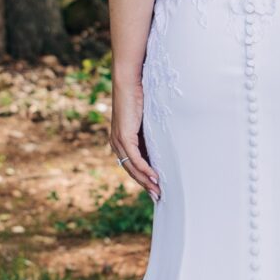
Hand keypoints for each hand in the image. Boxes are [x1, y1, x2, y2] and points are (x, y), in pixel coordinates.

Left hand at [109, 72, 159, 200]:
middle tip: (158, 197)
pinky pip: (135, 159)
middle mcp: (116, 144)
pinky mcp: (124, 137)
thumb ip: (149, 134)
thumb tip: (162, 144)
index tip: (155, 189)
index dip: (143, 179)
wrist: (129, 82)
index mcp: (120, 141)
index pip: (131, 166)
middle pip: (131, 171)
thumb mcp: (145, 121)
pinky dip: (145, 169)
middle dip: (145, 185)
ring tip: (158, 191)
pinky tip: (155, 177)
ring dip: (146, 181)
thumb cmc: (139, 97)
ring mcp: (119, 141)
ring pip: (132, 168)